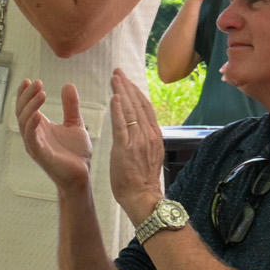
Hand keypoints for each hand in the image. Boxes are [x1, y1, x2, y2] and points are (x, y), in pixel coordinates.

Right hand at [16, 79, 94, 192]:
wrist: (82, 174)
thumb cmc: (76, 152)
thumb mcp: (75, 123)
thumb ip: (71, 106)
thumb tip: (68, 85)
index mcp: (40, 127)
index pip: (26, 107)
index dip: (25, 94)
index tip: (30, 80)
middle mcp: (33, 134)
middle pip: (21, 111)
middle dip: (27, 96)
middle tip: (37, 83)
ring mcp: (35, 145)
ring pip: (24, 122)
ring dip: (30, 106)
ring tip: (41, 93)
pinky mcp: (40, 154)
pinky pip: (31, 138)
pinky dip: (31, 125)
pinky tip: (37, 114)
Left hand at [106, 69, 167, 222]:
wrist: (143, 197)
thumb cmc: (143, 181)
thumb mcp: (149, 156)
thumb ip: (145, 141)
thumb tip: (142, 131)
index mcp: (154, 136)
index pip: (145, 108)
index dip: (136, 93)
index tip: (127, 81)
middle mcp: (148, 135)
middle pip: (138, 105)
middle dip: (128, 86)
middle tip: (118, 72)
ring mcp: (138, 140)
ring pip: (130, 111)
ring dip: (122, 92)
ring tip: (115, 78)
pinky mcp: (126, 148)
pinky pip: (122, 125)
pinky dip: (119, 109)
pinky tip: (115, 97)